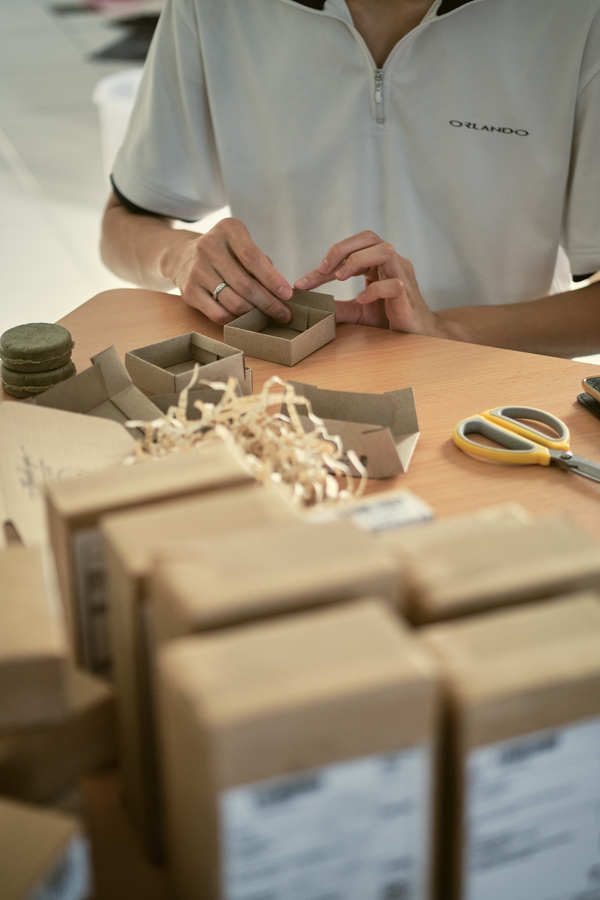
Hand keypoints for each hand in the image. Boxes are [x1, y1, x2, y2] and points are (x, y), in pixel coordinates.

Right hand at [169, 218, 292, 323]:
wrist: (182, 256)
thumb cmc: (225, 253)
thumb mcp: (242, 245)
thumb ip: (262, 263)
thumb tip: (282, 293)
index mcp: (228, 230)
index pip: (253, 259)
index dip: (273, 280)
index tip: (288, 295)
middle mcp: (209, 247)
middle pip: (245, 285)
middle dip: (269, 303)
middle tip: (283, 314)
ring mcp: (197, 270)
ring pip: (234, 303)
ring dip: (254, 315)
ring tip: (267, 317)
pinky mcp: (189, 292)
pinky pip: (218, 314)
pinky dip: (236, 321)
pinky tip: (245, 320)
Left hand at [295, 231, 440, 334]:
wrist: (417, 335)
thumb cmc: (391, 318)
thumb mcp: (359, 311)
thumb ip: (341, 307)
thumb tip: (316, 307)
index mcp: (379, 263)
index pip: (352, 249)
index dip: (328, 261)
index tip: (304, 282)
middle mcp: (392, 263)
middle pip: (369, 238)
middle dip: (342, 249)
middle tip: (322, 269)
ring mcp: (402, 275)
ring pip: (384, 251)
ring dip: (358, 260)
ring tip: (339, 277)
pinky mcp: (408, 294)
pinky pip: (393, 284)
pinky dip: (374, 290)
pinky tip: (361, 300)